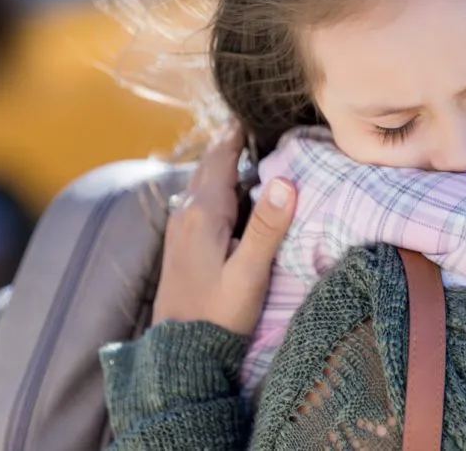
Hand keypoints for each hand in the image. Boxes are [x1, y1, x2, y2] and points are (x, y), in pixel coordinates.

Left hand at [152, 127, 295, 335]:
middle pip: (208, 167)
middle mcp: (185, 214)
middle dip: (228, 144)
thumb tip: (286, 181)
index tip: (250, 109)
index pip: (221, 159)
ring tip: (243, 151)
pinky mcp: (180, 247)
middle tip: (251, 125)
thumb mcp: (249, 273)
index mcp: (203, 214)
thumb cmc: (219, 315)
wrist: (179, 355)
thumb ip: (267, 228)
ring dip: (220, 166)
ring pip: (200, 185)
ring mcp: (179, 230)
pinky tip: (227, 197)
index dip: (236, 133)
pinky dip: (214, 188)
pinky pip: (197, 202)